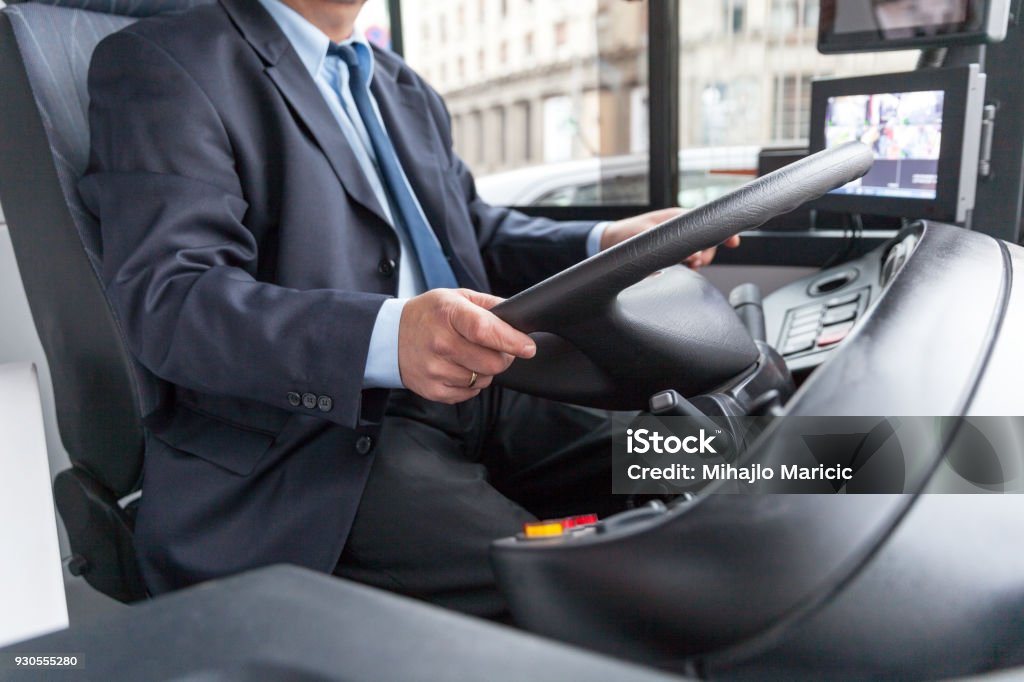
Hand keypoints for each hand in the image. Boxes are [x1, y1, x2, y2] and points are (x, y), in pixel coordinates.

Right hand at [398, 289, 535, 403]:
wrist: (389, 337)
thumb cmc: (428, 315)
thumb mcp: (456, 297)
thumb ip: (489, 305)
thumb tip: (518, 316)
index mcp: (448, 313)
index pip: (486, 330)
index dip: (511, 340)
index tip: (527, 347)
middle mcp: (440, 342)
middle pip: (491, 362)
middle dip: (503, 357)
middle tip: (496, 348)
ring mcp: (435, 369)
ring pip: (483, 379)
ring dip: (484, 370)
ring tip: (469, 355)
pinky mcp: (432, 389)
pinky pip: (469, 393)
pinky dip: (471, 383)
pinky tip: (458, 367)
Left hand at [600, 207, 741, 269]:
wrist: (609, 242)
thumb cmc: (625, 234)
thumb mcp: (645, 236)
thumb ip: (668, 243)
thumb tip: (691, 254)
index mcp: (676, 218)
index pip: (707, 221)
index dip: (723, 231)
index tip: (734, 242)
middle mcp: (680, 228)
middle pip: (707, 239)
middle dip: (708, 252)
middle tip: (696, 262)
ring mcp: (677, 240)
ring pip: (700, 250)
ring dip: (699, 260)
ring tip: (689, 265)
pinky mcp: (672, 252)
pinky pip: (689, 259)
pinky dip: (690, 266)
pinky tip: (683, 270)